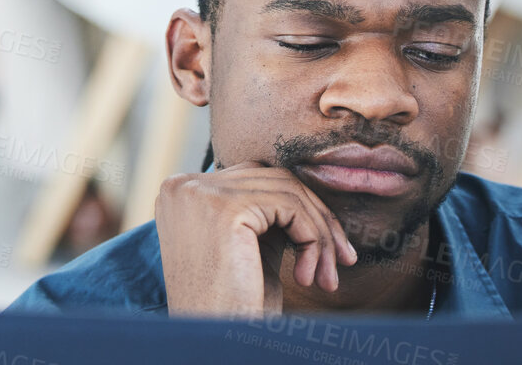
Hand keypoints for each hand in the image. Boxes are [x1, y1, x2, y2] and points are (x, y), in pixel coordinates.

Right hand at [155, 161, 355, 316]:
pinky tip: (308, 275)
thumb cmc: (231, 308)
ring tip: (326, 276)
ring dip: (319, 234)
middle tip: (342, 260)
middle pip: (272, 179)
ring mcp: (200, 193)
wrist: (215, 345)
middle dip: (315, 219)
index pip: (252, 177)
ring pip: (286, 190)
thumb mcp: (243, 249)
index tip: (325, 248)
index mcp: (179, 193)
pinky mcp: (224, 208)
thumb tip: (302, 190)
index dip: (296, 209)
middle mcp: (182, 186)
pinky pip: (290, 205)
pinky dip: (312, 238)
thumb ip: (260, 213)